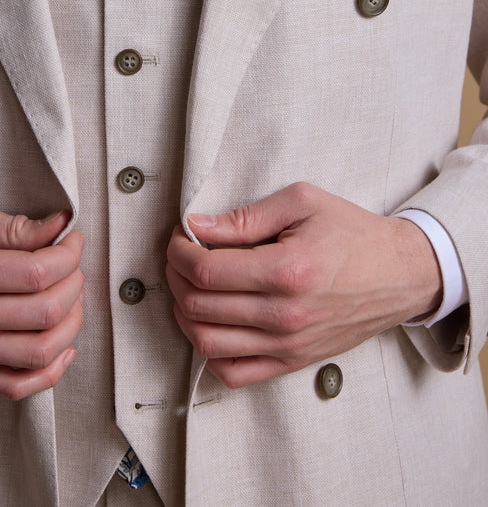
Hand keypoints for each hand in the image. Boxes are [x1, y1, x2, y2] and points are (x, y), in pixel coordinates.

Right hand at [0, 193, 83, 398]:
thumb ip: (12, 226)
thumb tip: (58, 228)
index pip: (37, 273)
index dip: (69, 255)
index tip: (72, 241)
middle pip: (44, 312)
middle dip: (74, 284)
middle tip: (73, 265)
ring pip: (38, 353)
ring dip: (70, 325)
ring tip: (70, 299)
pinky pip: (14, 386)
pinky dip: (49, 373)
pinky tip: (62, 347)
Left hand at [166, 182, 441, 387]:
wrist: (399, 273)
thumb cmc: (351, 232)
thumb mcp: (302, 202)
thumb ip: (246, 217)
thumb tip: (197, 228)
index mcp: (287, 270)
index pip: (206, 271)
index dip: (178, 252)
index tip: (180, 236)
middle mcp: (285, 315)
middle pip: (199, 306)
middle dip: (175, 277)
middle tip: (179, 256)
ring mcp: (288, 345)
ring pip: (207, 343)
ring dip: (184, 313)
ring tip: (190, 286)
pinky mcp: (293, 363)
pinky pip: (233, 373)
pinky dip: (209, 351)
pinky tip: (211, 321)